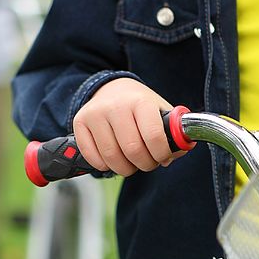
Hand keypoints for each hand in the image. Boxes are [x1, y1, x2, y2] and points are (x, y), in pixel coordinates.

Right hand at [72, 78, 186, 176]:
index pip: (154, 136)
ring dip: (125, 168)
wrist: (111, 89)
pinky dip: (105, 166)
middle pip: (132, 151)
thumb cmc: (139, 106)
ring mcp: (95, 114)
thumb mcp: (160, 111)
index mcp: (140, 101)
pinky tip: (113, 158)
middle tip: (148, 163)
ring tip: (131, 162)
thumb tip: (179, 151)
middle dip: (145, 164)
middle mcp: (116, 106)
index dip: (161, 154)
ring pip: (112, 158)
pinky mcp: (79, 123)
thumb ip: (174, 132)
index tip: (163, 157)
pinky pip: (93, 158)